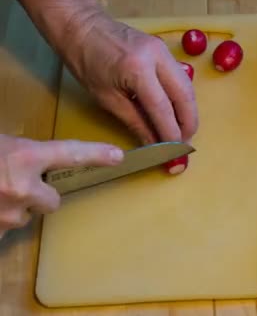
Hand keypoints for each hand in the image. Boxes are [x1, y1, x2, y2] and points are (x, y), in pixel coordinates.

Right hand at [0, 134, 122, 238]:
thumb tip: (30, 157)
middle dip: (38, 197)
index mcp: (24, 158)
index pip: (71, 154)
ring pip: (22, 218)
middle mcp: (23, 188)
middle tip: (10, 185)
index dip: (96, 154)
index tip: (117, 156)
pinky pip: (2, 231)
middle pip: (52, 201)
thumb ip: (19, 153)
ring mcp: (8, 215)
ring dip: (10, 210)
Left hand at [62, 12, 198, 144]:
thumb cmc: (86, 61)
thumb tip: (153, 142)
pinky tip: (176, 112)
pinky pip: (181, 78)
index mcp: (138, 69)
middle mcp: (158, 57)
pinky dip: (182, 98)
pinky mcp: (165, 50)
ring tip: (182, 131)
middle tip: (184, 144)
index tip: (173, 153)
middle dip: (188, 123)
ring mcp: (164, 51)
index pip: (163, 108)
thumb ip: (135, 121)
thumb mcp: (107, 98)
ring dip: (188, 112)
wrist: (82, 25)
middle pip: (185, 96)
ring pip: (188, 87)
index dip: (171, 133)